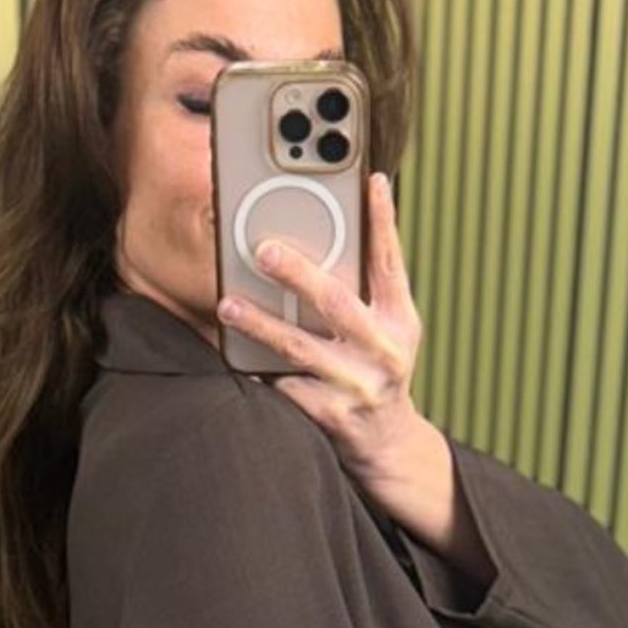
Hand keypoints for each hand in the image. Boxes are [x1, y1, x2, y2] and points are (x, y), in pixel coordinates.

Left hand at [217, 169, 436, 501]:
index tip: (370, 181)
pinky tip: (230, 357)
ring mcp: (358, 384)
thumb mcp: (389, 332)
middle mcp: (384, 349)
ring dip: (261, 324)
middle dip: (298, 272)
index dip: (383, 220)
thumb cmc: (377, 375)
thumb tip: (339, 239)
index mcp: (400, 319)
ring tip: (227, 305)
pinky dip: (258, 371)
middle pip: (336, 301)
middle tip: (263, 249)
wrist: (389, 446)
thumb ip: (367, 293)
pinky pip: (286, 388)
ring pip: (301, 348)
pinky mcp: (332, 416)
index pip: (391, 261)